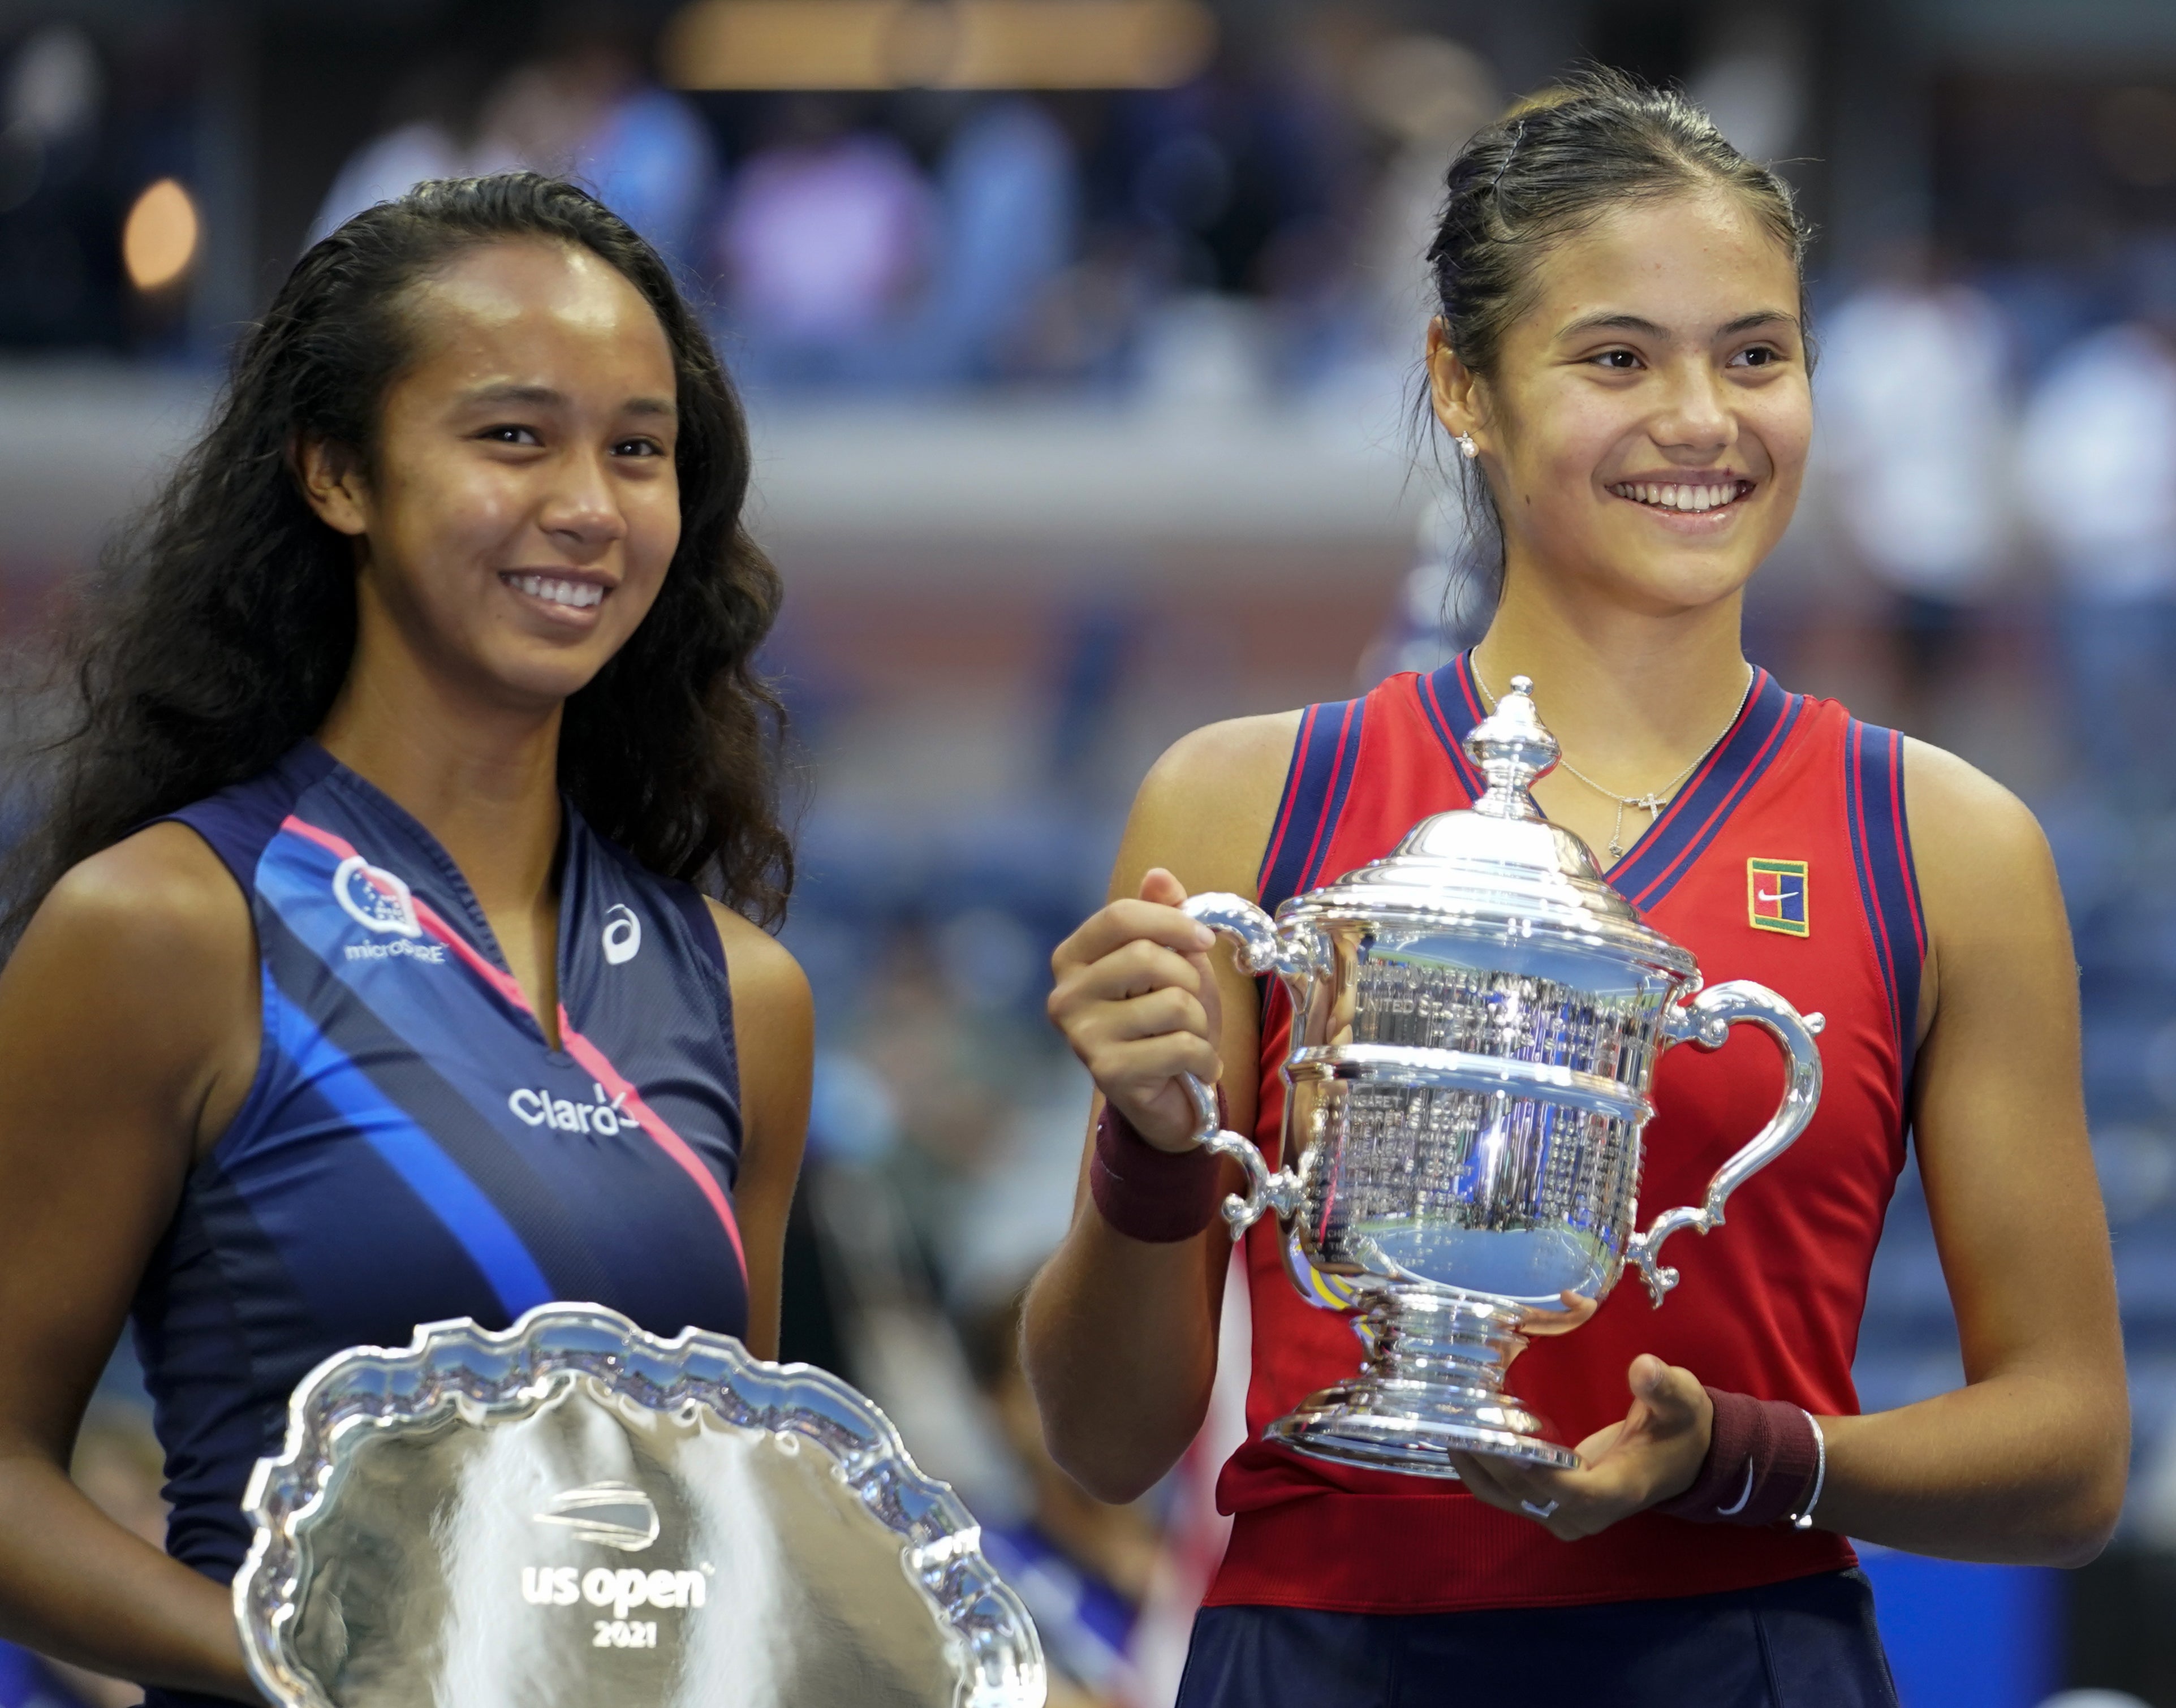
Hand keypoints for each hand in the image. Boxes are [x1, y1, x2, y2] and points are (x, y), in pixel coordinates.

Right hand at [1047, 868, 1224, 1150]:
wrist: (1169, 1100)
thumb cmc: (1167, 1025)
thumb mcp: (1172, 963)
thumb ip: (1163, 918)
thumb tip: (1159, 875)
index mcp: (1074, 958)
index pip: (1119, 916)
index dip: (1172, 921)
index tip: (1203, 940)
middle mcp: (1066, 995)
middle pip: (1147, 956)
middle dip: (1190, 980)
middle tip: (1191, 1006)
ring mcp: (1081, 1035)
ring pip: (1173, 1003)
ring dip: (1199, 1023)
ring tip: (1187, 1039)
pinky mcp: (1107, 1072)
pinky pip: (1181, 1046)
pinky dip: (1204, 1058)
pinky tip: (1193, 1069)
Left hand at [1444, 1354, 1711, 1541]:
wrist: (1682, 1458)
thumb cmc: (1679, 1427)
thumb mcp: (1681, 1401)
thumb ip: (1664, 1387)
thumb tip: (1644, 1368)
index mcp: (1619, 1490)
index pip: (1571, 1491)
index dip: (1536, 1472)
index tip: (1502, 1442)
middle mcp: (1587, 1513)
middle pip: (1527, 1496)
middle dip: (1488, 1460)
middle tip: (1454, 1418)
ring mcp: (1566, 1515)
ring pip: (1507, 1499)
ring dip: (1475, 1466)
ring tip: (1445, 1424)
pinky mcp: (1551, 1506)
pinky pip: (1506, 1495)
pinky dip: (1481, 1470)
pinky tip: (1458, 1438)